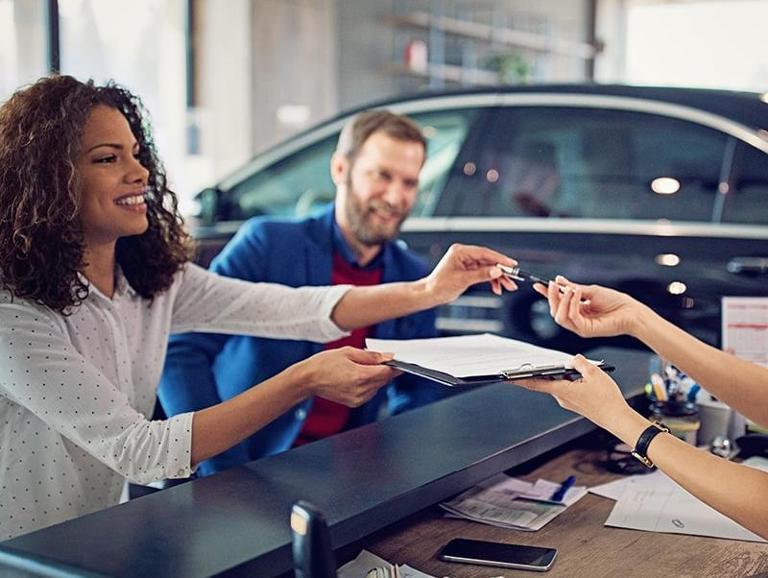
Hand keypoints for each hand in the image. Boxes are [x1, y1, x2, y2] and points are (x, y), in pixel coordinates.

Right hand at [297, 347, 398, 407]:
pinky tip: (358, 376)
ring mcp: (358, 398)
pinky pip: (370, 392)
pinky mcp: (355, 403)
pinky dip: (369, 384)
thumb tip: (387, 357)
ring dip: (376, 376)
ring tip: (362, 367)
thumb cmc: (324, 364)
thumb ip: (371, 355)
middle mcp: (361, 390)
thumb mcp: (348, 352)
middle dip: (385, 369)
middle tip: (380, 359)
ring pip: (378, 386)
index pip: (387, 372)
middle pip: (384, 380)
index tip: (398, 360)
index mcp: (360, 376)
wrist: (308, 379)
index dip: (394, 365)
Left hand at [425, 243, 517, 302]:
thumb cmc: (440, 285)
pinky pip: (484, 273)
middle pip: (488, 260)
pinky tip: (497, 288)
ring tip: (508, 287)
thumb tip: (496, 271)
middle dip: (501, 271)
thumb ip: (481, 275)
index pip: (484, 253)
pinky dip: (491, 280)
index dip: (499, 259)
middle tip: (513, 278)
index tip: (512, 264)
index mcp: (460, 252)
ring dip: (498, 277)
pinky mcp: (469, 269)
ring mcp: (467, 262)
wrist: (431, 293)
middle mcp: (464, 254)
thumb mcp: (462, 280)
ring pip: (488, 267)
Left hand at [514, 355, 630, 431]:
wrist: (618, 418)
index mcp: (562, 390)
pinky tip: (577, 375)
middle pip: (545, 381)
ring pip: (557, 383)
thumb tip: (573, 359)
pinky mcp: (575, 403)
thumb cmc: (607, 400)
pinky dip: (567, 379)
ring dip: (558, 374)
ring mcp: (567, 401)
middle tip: (528, 363)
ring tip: (567, 364)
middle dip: (539, 371)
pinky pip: (566, 388)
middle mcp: (561, 397)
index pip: (535, 382)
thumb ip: (580, 363)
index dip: (519, 379)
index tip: (507, 377)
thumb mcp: (595, 373)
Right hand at [533, 276, 643, 337]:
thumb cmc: (616, 302)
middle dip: (551, 297)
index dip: (547, 295)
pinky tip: (577, 294)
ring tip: (569, 289)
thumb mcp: (591, 290)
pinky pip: (572, 317)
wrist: (631, 312)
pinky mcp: (585, 330)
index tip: (539, 285)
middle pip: (555, 311)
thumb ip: (573, 288)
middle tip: (553, 285)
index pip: (558, 303)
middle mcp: (577, 319)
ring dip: (561, 301)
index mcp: (577, 310)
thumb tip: (559, 281)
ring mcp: (580, 326)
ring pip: (559, 317)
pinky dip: (572, 304)